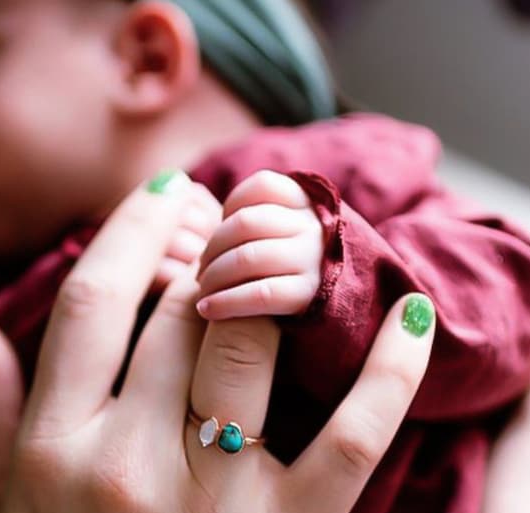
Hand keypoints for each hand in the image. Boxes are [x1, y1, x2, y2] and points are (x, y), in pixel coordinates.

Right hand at [0, 177, 436, 512]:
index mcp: (54, 452)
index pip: (92, 303)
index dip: (132, 230)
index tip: (166, 193)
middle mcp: (127, 464)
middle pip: (180, 311)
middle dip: (212, 247)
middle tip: (237, 217)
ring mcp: (215, 501)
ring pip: (251, 345)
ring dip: (279, 282)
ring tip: (295, 246)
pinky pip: (355, 432)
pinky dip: (392, 366)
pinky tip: (414, 311)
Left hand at [196, 170, 322, 320]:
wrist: (344, 310)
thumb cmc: (293, 266)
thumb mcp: (286, 229)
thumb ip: (257, 214)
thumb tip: (184, 192)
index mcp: (308, 203)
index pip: (262, 186)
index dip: (231, 205)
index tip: (220, 229)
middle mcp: (315, 226)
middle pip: (246, 222)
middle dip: (212, 246)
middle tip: (199, 269)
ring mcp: (314, 259)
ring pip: (248, 257)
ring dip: (214, 276)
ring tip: (202, 290)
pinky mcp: (308, 295)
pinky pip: (259, 294)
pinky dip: (226, 302)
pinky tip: (207, 309)